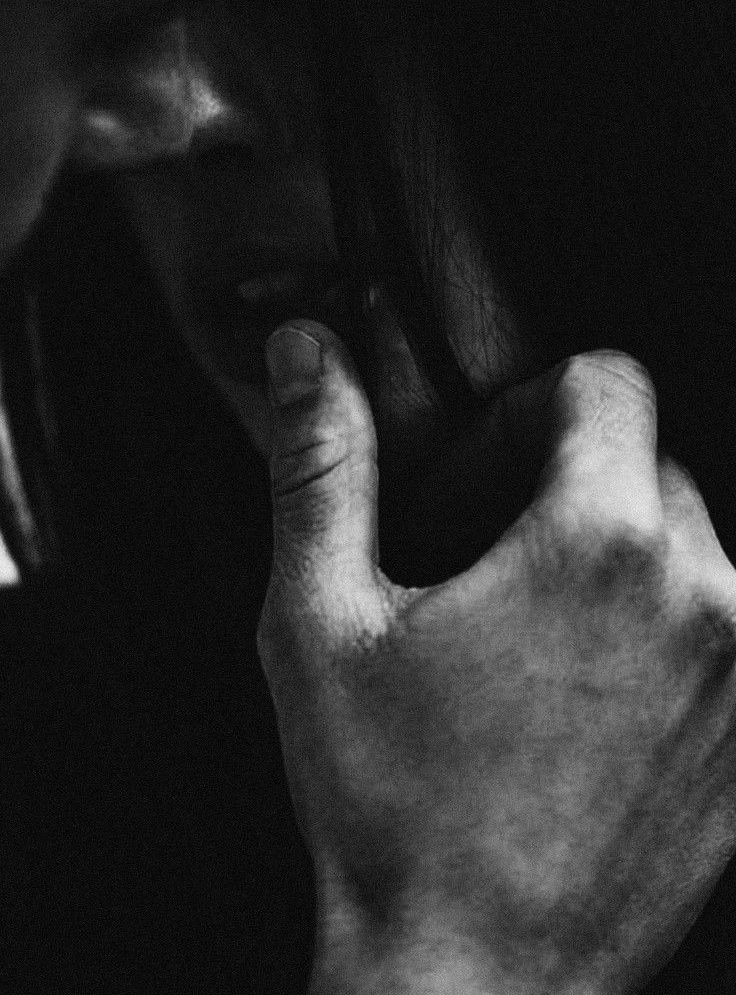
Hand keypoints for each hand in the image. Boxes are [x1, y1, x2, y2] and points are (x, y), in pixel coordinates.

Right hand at [257, 321, 735, 994]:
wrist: (474, 981)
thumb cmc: (388, 807)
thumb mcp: (322, 622)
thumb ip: (321, 465)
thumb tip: (306, 351)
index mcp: (599, 541)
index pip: (606, 379)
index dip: (525, 409)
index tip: (476, 483)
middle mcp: (701, 591)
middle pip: (646, 460)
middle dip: (562, 486)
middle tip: (484, 569)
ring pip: (686, 539)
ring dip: (611, 556)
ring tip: (530, 637)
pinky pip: (718, 620)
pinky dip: (657, 623)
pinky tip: (581, 692)